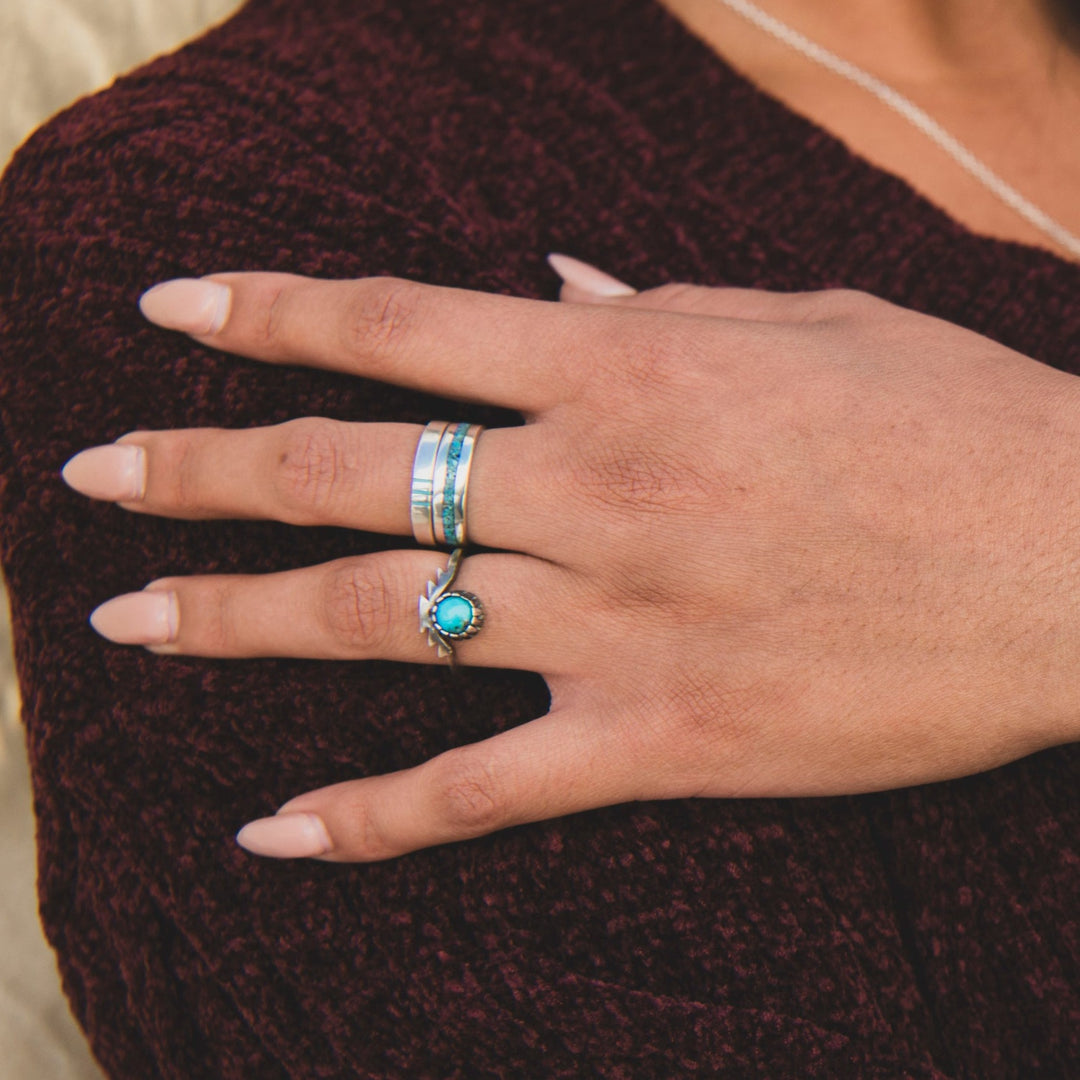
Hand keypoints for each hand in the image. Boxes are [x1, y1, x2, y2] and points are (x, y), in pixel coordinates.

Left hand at [61, 258, 1079, 860]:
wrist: (1079, 563)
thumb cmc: (953, 420)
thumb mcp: (801, 322)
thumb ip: (656, 306)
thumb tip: (553, 282)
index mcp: (628, 369)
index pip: (396, 326)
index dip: (268, 315)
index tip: (172, 314)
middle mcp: (594, 493)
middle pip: (349, 477)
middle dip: (204, 468)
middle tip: (95, 475)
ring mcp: (618, 625)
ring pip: (381, 626)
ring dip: (236, 620)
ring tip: (128, 618)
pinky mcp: (662, 741)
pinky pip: (481, 788)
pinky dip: (370, 816)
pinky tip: (274, 830)